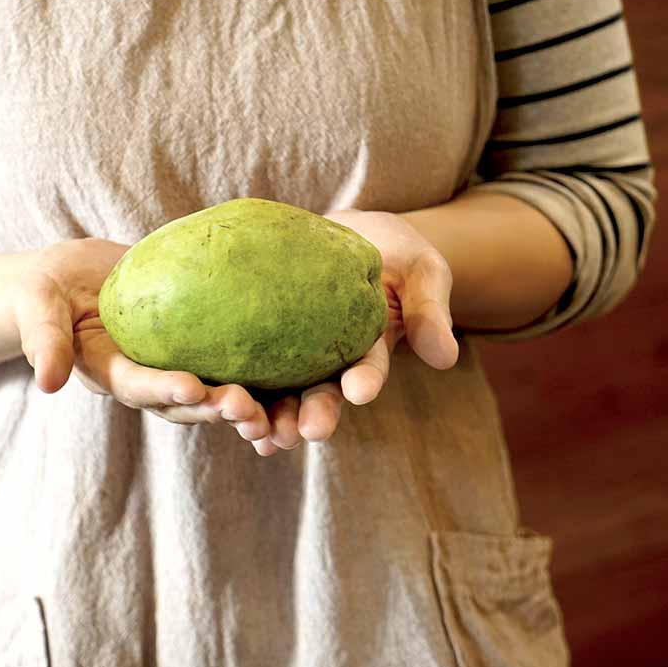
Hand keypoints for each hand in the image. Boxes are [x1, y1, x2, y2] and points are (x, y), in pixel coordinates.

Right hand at [14, 238, 273, 443]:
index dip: (164, 389)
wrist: (78, 278)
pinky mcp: (199, 353)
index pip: (139, 386)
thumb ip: (44, 337)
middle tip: (247, 407)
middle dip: (214, 408)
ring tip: (277, 415)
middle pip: (185, 403)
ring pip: (214, 398)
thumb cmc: (51, 285)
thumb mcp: (38, 301)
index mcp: (111, 372)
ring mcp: (174, 370)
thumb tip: (47, 382)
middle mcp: (148, 381)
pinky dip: (262, 383)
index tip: (192, 386)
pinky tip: (298, 381)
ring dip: (244, 409)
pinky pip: (231, 370)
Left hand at [256, 210, 458, 455]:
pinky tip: (222, 411)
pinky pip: (250, 374)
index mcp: (369, 350)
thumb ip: (430, 310)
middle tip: (310, 430)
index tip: (360, 389)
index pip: (369, 369)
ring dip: (274, 418)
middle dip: (317, 414)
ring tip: (263, 435)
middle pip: (322, 395)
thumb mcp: (422, 270)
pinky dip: (241, 395)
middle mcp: (330, 364)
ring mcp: (295, 359)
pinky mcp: (263, 347)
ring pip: (283, 396)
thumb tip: (445, 357)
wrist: (348, 232)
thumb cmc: (392, 250)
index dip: (366, 380)